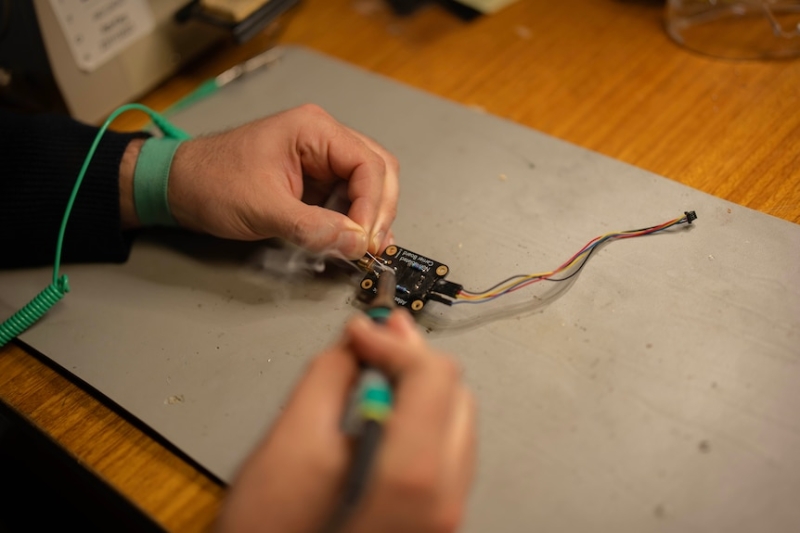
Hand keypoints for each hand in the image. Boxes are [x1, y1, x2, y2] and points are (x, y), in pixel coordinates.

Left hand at [168, 104, 397, 257]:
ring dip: (370, 218)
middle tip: (372, 246)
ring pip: (368, 186)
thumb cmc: (210, 182)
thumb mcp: (263, 208)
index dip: (373, 205)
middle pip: (377, 171)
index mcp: (314, 130)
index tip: (364, 239)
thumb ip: (313, 227)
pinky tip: (354, 243)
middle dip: (379, 210)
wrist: (180, 187)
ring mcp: (320, 160)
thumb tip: (355, 243)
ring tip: (363, 248)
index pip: (367, 164)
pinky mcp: (314, 182)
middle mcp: (323, 139)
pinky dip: (355, 222)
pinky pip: (347, 199)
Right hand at [216, 310, 475, 532]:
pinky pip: (445, 453)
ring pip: (455, 423)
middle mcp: (444, 500)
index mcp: (413, 478)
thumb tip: (354, 343)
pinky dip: (419, 419)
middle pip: (455, 395)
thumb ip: (327, 379)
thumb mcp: (288, 447)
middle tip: (376, 336)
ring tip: (379, 364)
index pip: (433, 376)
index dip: (394, 341)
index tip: (361, 330)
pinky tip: (385, 407)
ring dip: (417, 386)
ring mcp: (444, 514)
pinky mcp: (434, 520)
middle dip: (411, 358)